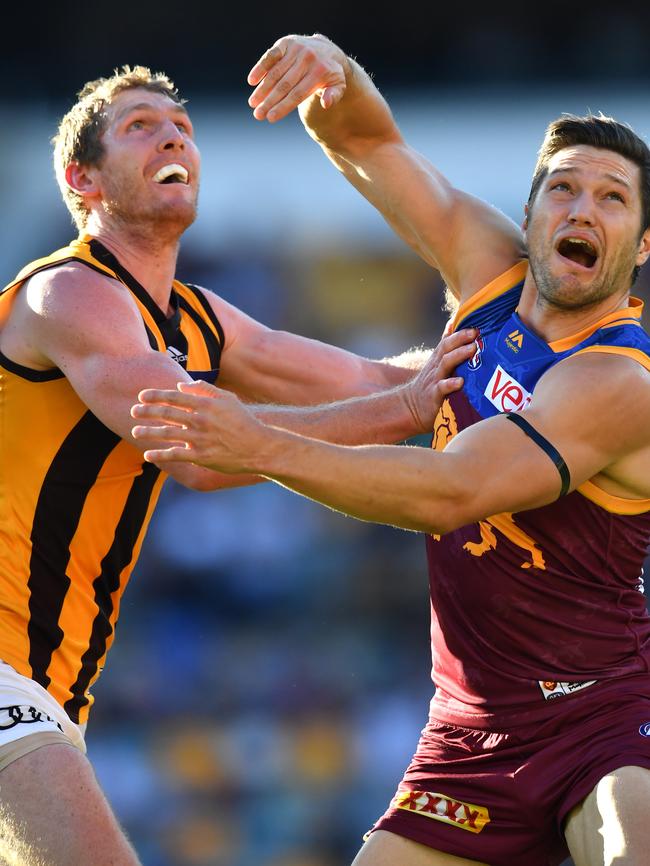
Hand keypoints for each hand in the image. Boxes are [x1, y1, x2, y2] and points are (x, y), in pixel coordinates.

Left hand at [131, 381, 265, 472]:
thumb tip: (181, 386)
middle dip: (146, 412)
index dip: (155, 396)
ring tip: (135, 432)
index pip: (174, 397)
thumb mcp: (227, 399)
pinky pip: (175, 455)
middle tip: (133, 412)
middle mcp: (200, 420)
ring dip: (148, 432)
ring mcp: (199, 439)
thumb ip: (204, 389)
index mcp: (205, 404)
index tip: (141, 396)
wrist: (258, 447)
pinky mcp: (201, 456)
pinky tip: (148, 455)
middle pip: (166, 414)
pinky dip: (160, 455)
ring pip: (167, 434)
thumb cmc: (243, 421)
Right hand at [247, 34, 347, 122]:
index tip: (270, 118)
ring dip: (262, 88)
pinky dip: (260, 67)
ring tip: (252, 103)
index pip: (297, 94)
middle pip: (284, 85)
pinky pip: (271, 55)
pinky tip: (251, 81)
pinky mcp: (286, 43)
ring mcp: (296, 49)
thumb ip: (333, 96)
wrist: (327, 50)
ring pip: (275, 72)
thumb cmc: (329, 75)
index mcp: (319, 72)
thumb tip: (325, 104)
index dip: (283, 107)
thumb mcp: (338, 86)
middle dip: (269, 101)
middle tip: (257, 115)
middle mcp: (307, 59)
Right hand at [403, 329, 476, 432]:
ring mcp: (434, 379)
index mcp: (438, 358)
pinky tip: (460, 382)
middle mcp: (436, 366)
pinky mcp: (433, 395)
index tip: (475, 324)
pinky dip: (450, 384)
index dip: (459, 332)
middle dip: (460, 338)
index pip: (447, 340)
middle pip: (446, 347)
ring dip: (459, 355)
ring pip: (445, 364)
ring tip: (472, 349)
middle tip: (474, 332)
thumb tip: (452, 324)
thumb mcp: (436, 363)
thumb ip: (445, 345)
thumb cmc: (429, 384)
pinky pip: (441, 388)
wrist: (410, 406)